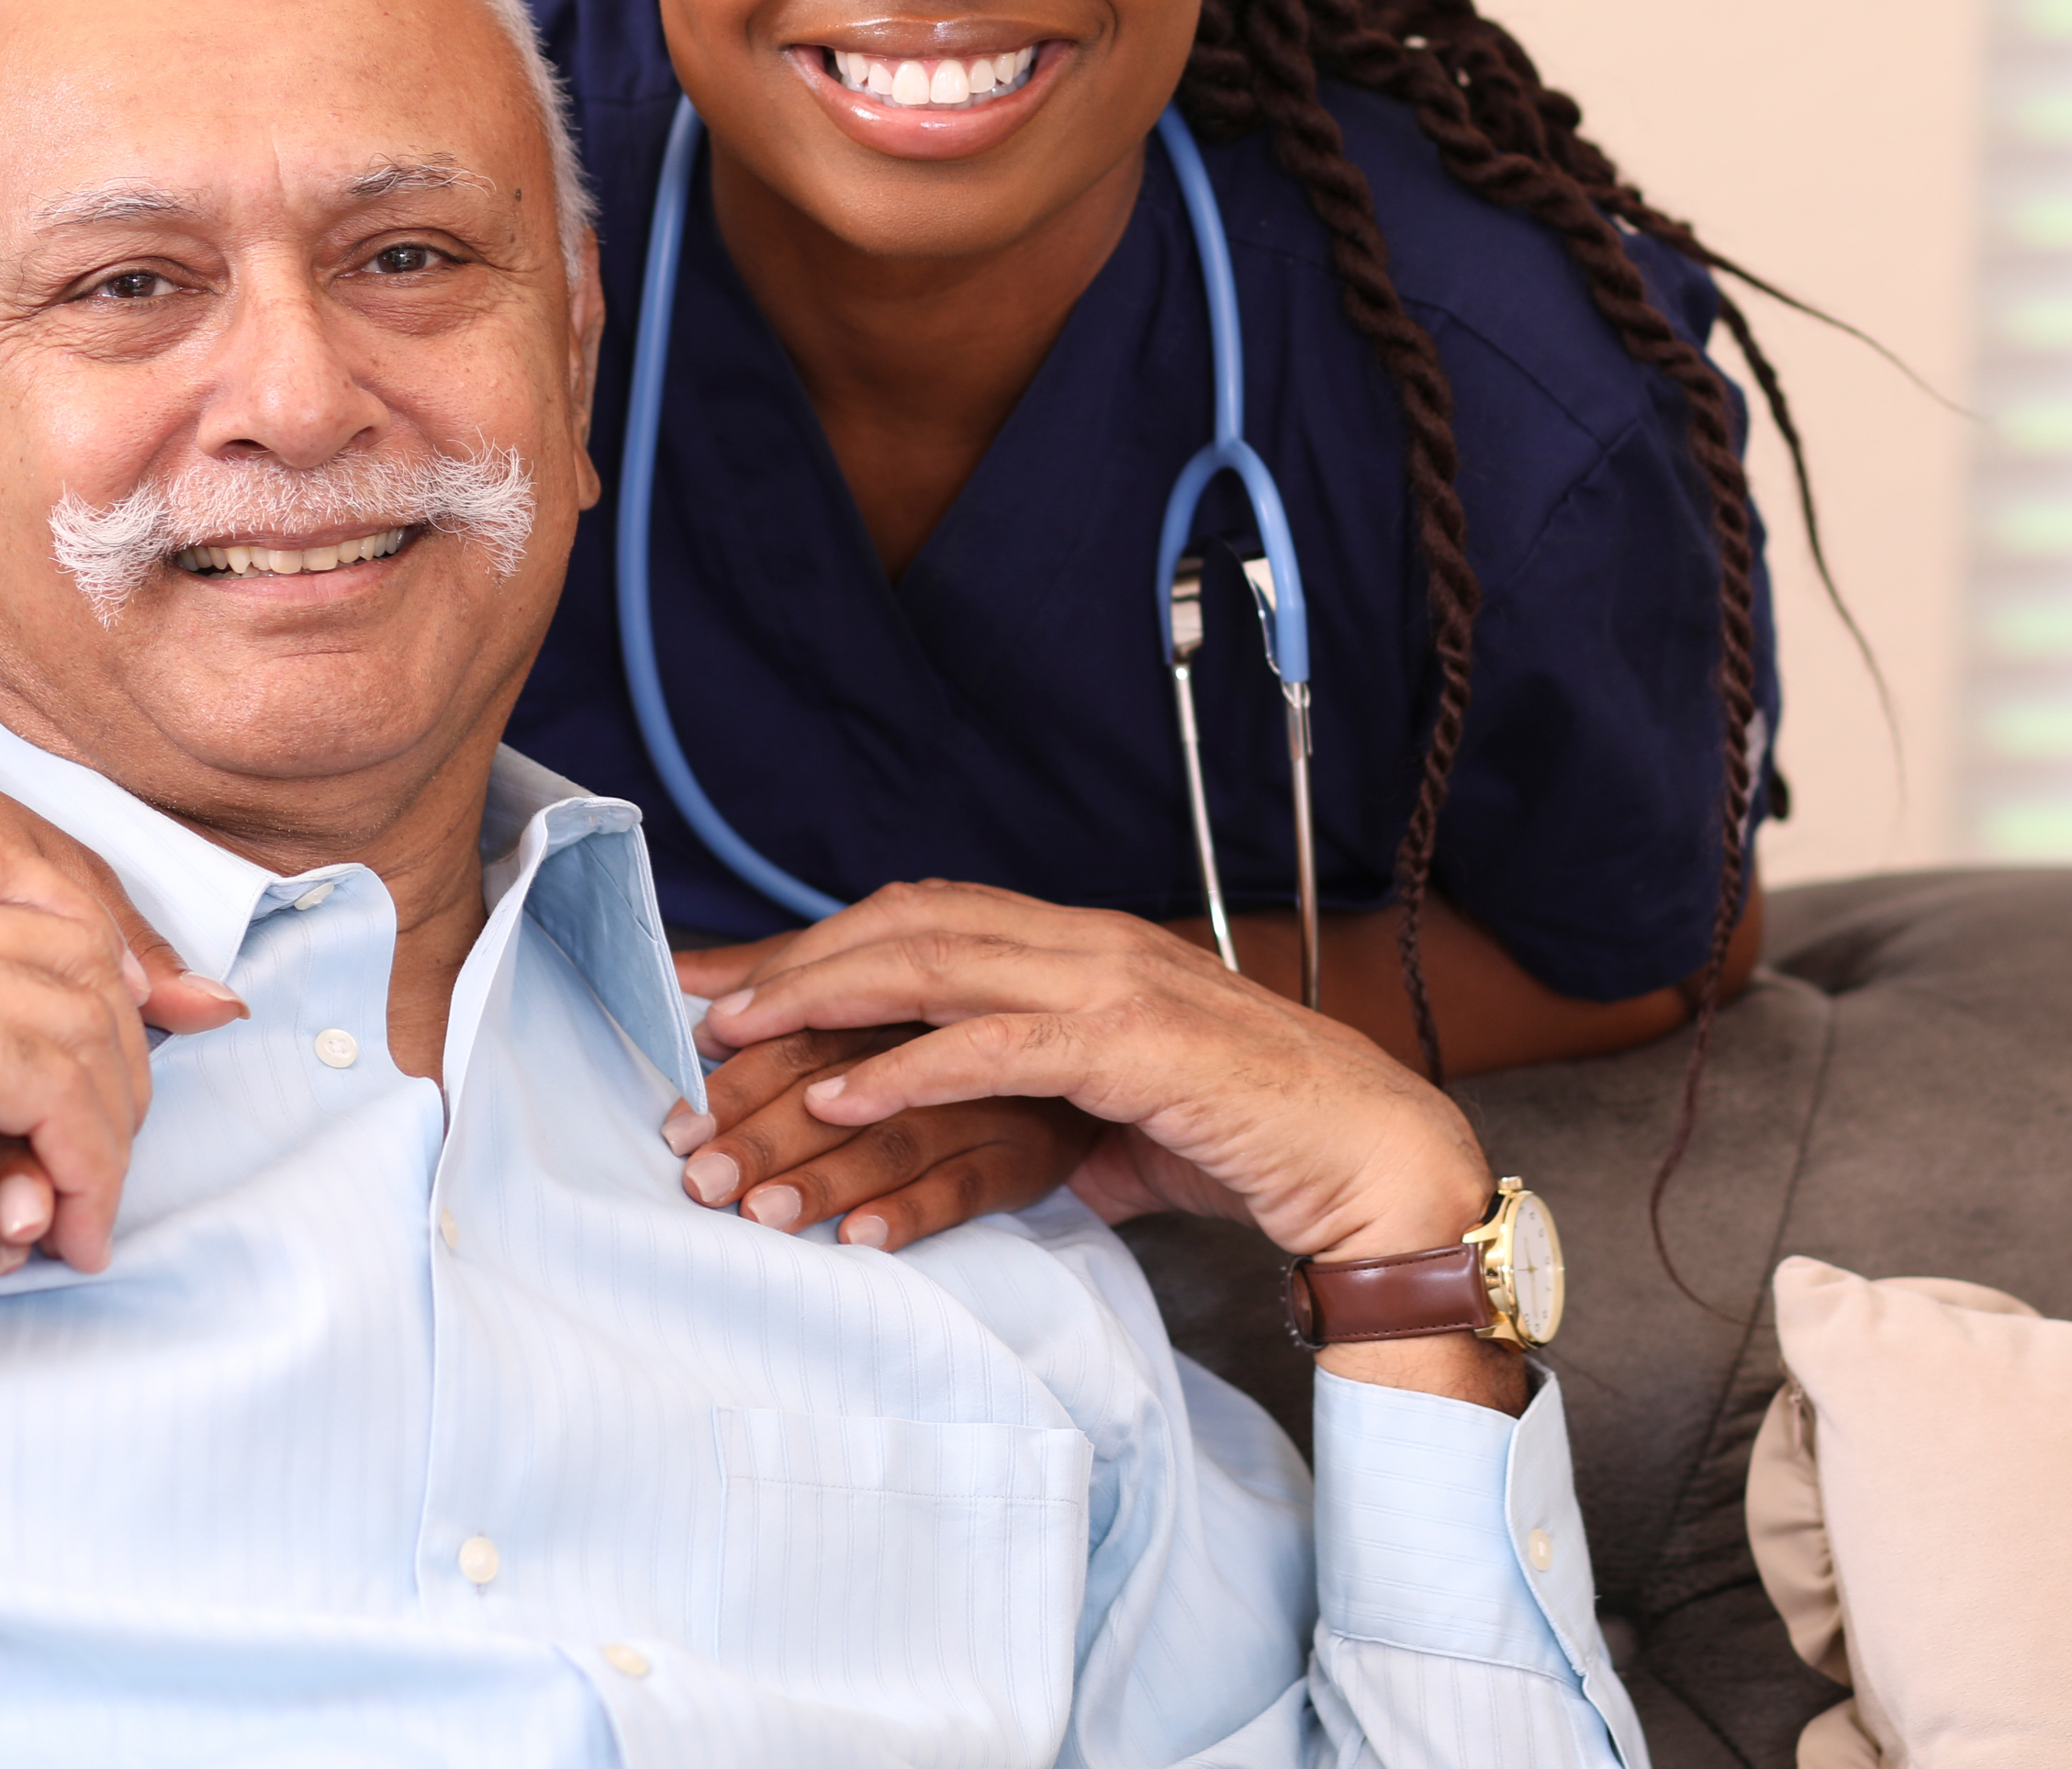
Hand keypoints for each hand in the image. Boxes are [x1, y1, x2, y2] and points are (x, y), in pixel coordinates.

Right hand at [0, 717, 240, 1273]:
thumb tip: (95, 1063)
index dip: (83, 930)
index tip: (117, 1018)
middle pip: (68, 948)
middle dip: (117, 1062)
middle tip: (104, 1159)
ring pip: (77, 1025)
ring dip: (101, 1138)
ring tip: (81, 1218)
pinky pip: (50, 1085)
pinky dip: (78, 1163)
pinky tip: (60, 1225)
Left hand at [698, 883, 1522, 1409]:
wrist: (1373, 1156)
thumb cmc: (1259, 1135)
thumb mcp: (1127, 1107)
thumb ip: (1054, 1099)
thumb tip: (990, 1132)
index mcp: (1087, 946)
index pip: (928, 916)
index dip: (819, 940)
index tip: (725, 979)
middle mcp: (1093, 943)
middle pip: (911, 921)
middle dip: (796, 957)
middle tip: (698, 1003)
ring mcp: (1116, 986)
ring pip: (939, 963)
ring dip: (827, 999)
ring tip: (740, 1038)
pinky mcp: (1136, 1048)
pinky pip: (999, 1046)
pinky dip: (912, 1062)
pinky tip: (845, 1089)